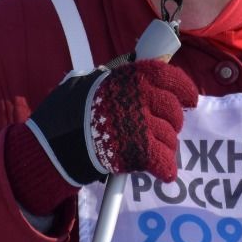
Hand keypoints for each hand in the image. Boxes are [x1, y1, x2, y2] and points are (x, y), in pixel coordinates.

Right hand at [10, 61, 197, 213]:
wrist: (50, 150)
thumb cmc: (63, 116)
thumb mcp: (82, 84)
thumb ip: (108, 78)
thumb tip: (127, 68)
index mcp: (125, 79)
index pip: (165, 75)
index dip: (183, 86)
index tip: (190, 98)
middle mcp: (137, 98)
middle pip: (172, 108)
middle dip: (172, 120)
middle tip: (165, 127)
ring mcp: (140, 126)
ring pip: (170, 136)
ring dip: (166, 145)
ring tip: (155, 149)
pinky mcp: (139, 153)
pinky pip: (164, 160)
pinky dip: (166, 168)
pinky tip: (164, 172)